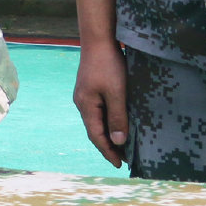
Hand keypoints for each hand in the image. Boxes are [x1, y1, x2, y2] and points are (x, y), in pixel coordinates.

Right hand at [72, 38, 128, 167]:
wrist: (98, 40)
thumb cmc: (109, 66)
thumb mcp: (117, 93)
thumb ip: (117, 117)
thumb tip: (118, 141)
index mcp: (86, 106)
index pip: (96, 135)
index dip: (108, 151)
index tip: (120, 165)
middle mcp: (82, 102)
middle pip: (94, 130)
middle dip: (108, 146)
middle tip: (124, 159)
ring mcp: (85, 95)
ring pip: (96, 121)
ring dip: (108, 134)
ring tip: (123, 145)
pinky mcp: (90, 88)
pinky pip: (98, 111)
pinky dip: (108, 122)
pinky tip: (117, 122)